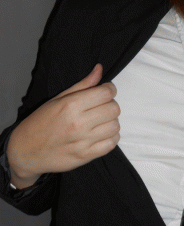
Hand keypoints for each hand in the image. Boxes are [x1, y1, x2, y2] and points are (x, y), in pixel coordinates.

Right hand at [7, 64, 119, 188]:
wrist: (25, 151)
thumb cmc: (40, 122)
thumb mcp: (58, 99)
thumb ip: (82, 84)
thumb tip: (99, 69)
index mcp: (71, 105)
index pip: (106, 93)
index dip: (109, 89)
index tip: (105, 91)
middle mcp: (78, 123)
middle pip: (114, 109)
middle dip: (110, 104)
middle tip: (100, 106)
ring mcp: (83, 142)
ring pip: (115, 126)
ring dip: (111, 121)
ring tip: (100, 121)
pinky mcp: (85, 156)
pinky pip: (111, 144)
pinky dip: (111, 138)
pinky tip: (101, 133)